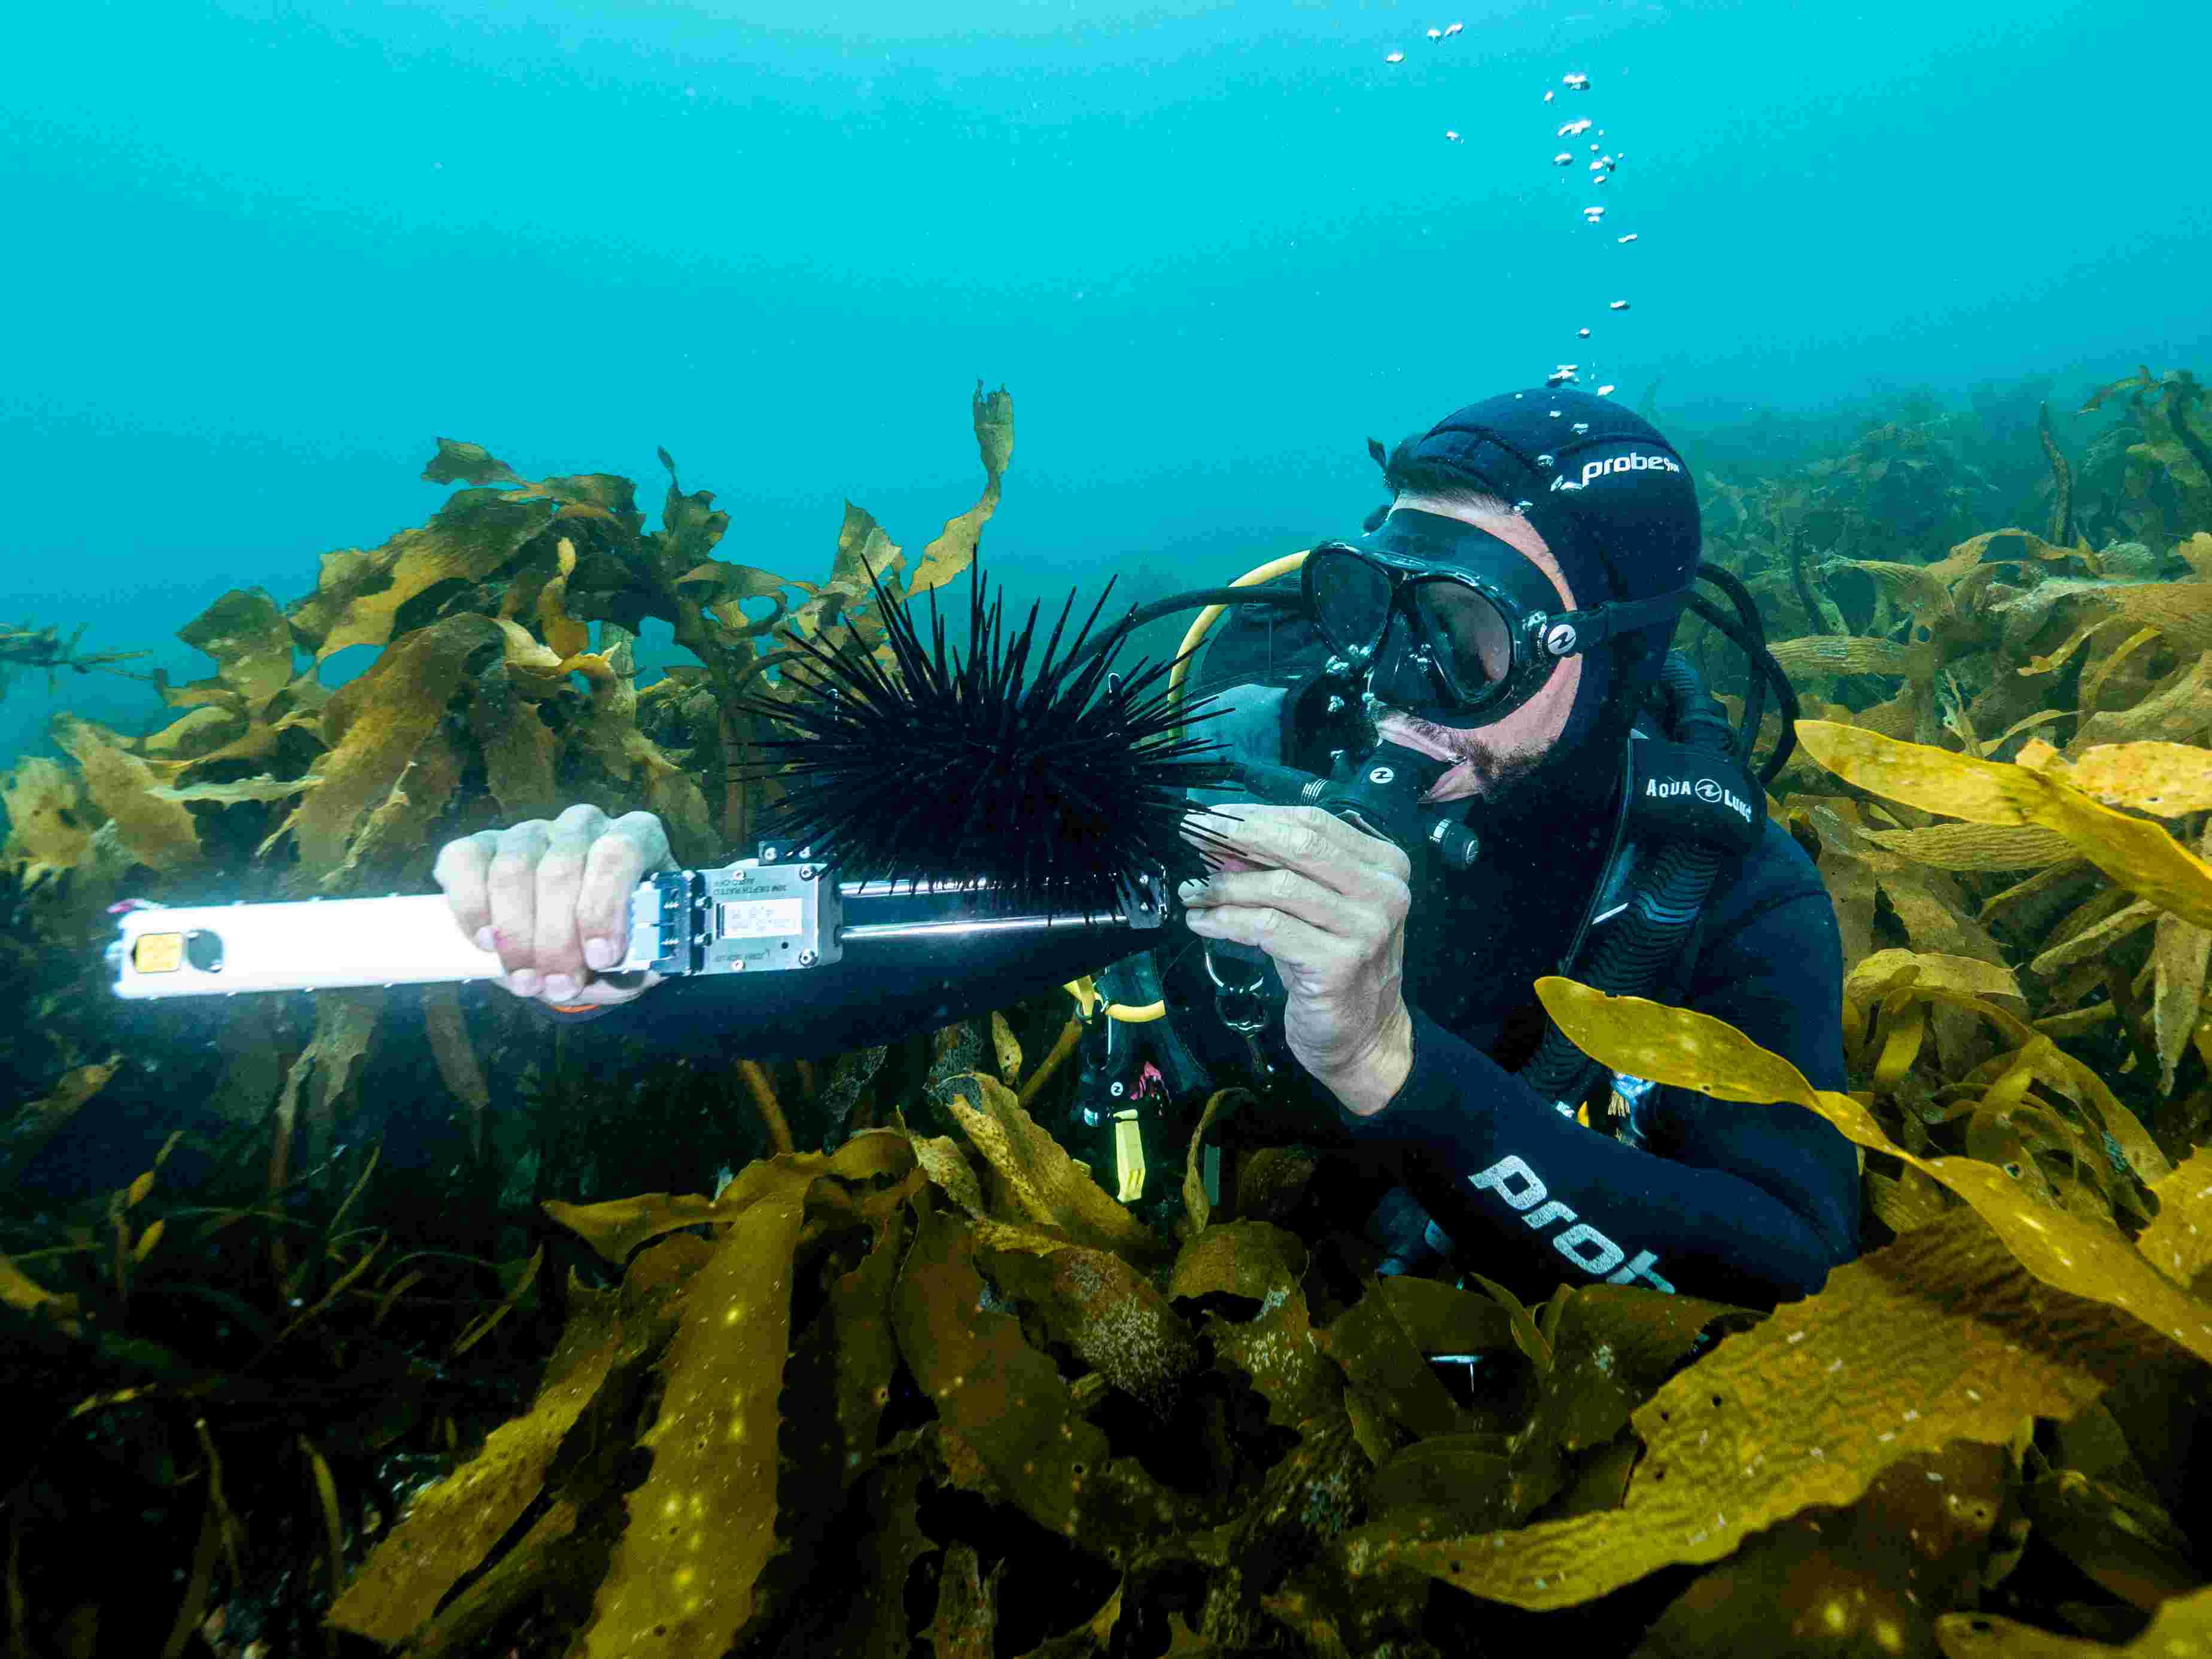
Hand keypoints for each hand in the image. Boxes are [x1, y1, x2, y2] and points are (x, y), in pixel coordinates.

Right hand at [433, 805, 675, 1006]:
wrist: (572, 943)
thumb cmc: (612, 943)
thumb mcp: (636, 956)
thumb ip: (637, 960)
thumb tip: (630, 969)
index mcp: (634, 837)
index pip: (618, 853)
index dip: (605, 907)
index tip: (600, 959)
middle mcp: (583, 825)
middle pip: (560, 869)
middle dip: (556, 940)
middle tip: (559, 987)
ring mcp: (530, 831)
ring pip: (512, 869)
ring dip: (515, 935)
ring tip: (525, 982)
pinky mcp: (482, 843)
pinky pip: (464, 860)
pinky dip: (470, 907)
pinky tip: (485, 943)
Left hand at [1176, 804, 1415, 1113]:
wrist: (1363, 1034)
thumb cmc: (1334, 963)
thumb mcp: (1312, 907)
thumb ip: (1278, 870)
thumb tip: (1219, 841)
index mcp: (1384, 865)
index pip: (1314, 821)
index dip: (1256, 815)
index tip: (1211, 816)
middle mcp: (1383, 892)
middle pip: (1300, 843)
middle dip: (1237, 834)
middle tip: (1192, 835)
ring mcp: (1364, 929)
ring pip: (1279, 886)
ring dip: (1224, 885)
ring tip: (1192, 891)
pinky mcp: (1337, 964)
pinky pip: (1267, 928)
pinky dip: (1226, 920)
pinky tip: (1202, 922)